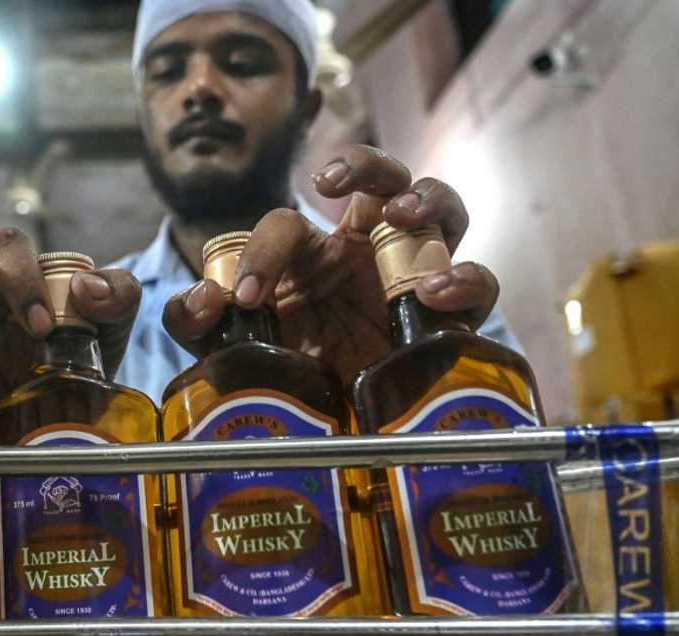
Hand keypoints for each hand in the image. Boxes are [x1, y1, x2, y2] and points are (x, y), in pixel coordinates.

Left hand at [162, 145, 499, 386]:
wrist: (328, 429)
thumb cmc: (284, 375)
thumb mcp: (230, 348)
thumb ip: (199, 323)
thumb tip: (200, 301)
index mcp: (312, 252)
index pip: (289, 224)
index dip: (263, 251)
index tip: (245, 297)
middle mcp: (367, 250)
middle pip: (381, 175)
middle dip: (362, 164)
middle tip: (331, 182)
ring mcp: (414, 272)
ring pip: (441, 206)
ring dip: (426, 197)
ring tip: (402, 214)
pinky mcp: (449, 314)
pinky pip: (479, 283)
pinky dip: (467, 279)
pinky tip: (437, 291)